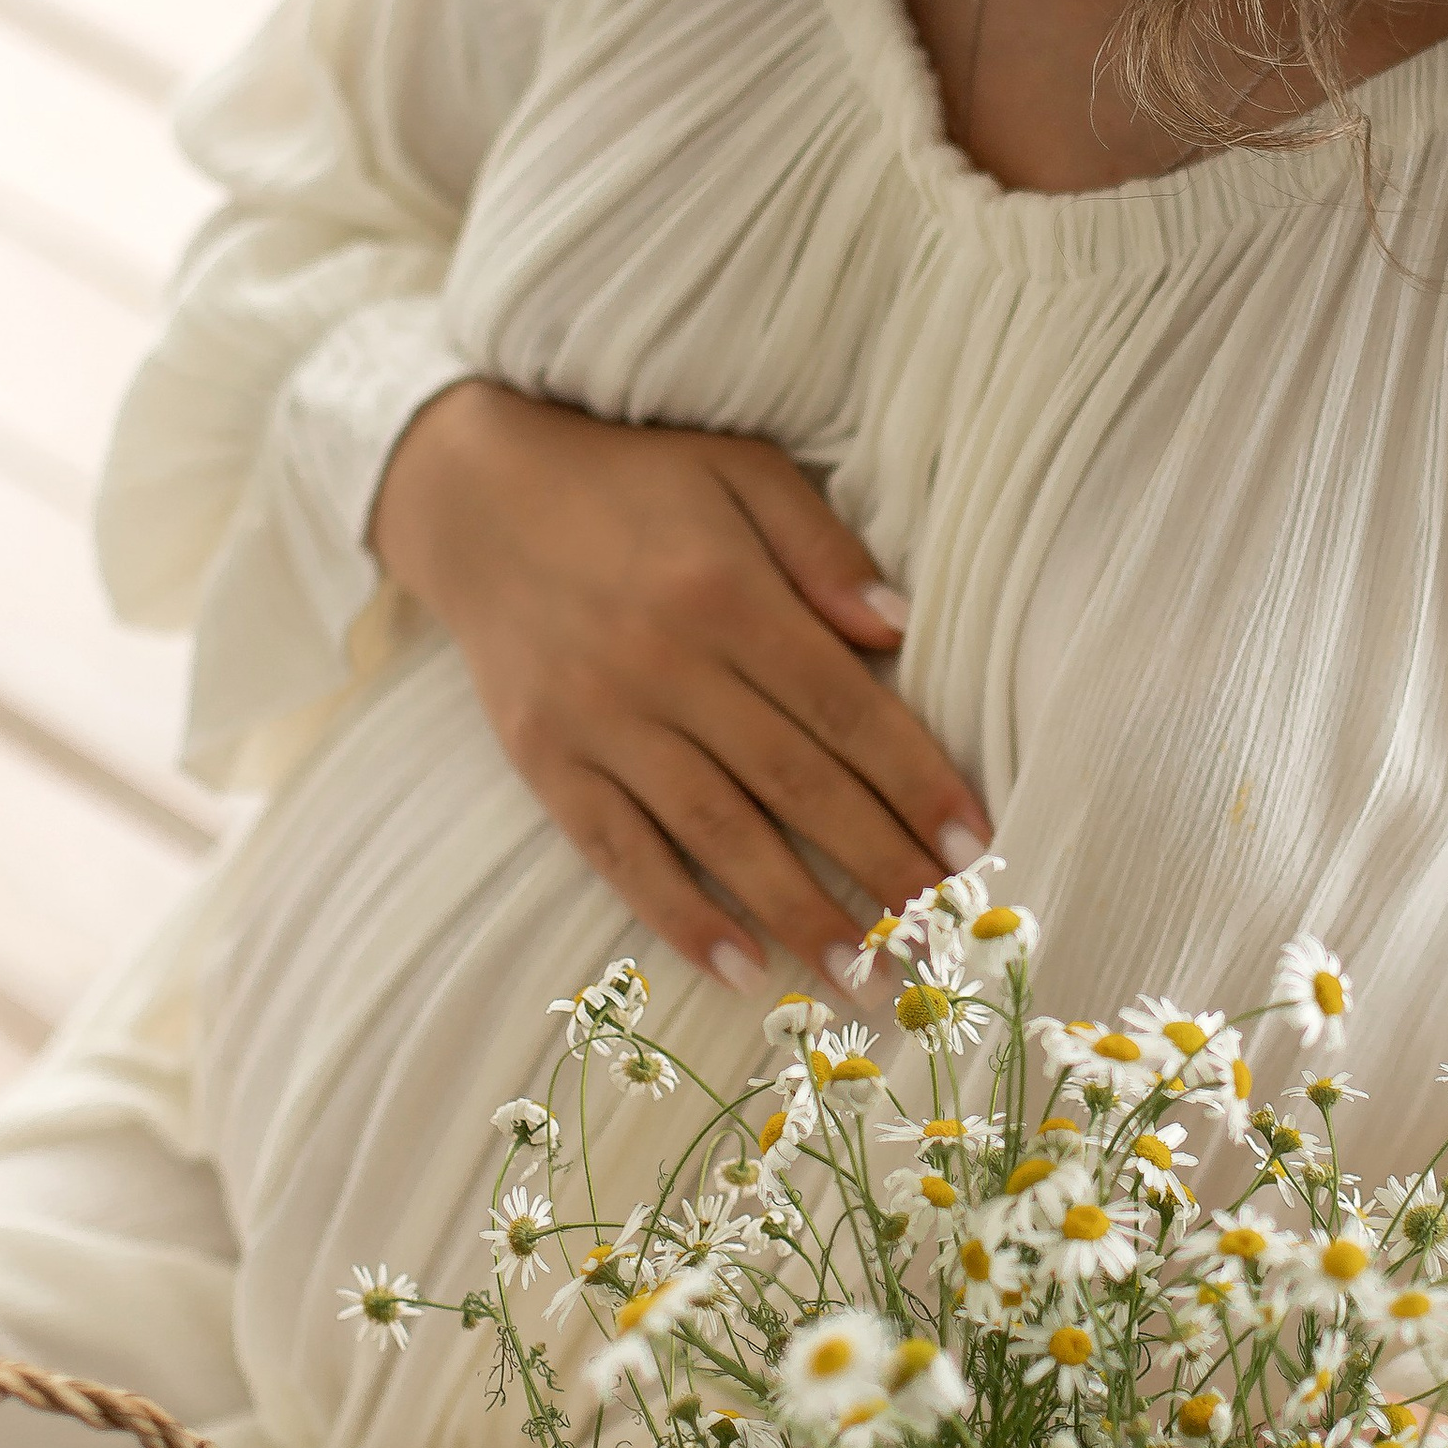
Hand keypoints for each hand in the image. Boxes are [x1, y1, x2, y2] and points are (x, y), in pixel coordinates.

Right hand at [368, 382, 985, 995]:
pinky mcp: (542, 760)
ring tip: (864, 977)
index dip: (914, 780)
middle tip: (939, 935)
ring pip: (716, 835)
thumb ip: (821, 546)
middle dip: (876, 866)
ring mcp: (598, 720)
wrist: (474, 493)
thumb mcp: (739, 470)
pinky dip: (678, 917)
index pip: (844, 705)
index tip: (973, 845)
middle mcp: (664, 663)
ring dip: (797, 913)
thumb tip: (897, 630)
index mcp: (725, 591)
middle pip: (794, 784)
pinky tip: (741, 970)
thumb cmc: (631, 480)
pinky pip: (618, 853)